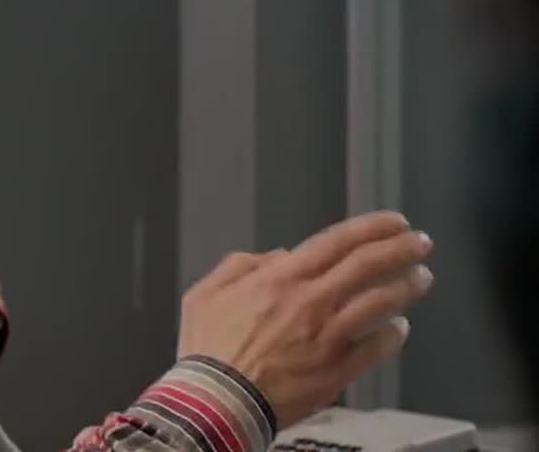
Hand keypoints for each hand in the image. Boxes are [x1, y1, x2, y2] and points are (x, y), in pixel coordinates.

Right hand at [176, 211, 433, 427]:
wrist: (216, 402)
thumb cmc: (207, 352)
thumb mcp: (204, 294)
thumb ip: (240, 266)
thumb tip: (275, 257)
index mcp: (279, 279)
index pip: (337, 241)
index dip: (372, 227)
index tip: (393, 222)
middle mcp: (309, 302)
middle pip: (368, 264)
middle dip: (402, 248)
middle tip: (421, 243)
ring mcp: (328, 337)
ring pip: (381, 302)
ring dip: (407, 286)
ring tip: (420, 279)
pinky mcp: (338, 371)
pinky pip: (378, 346)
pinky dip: (394, 333)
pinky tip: (399, 327)